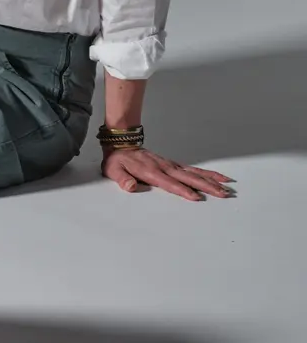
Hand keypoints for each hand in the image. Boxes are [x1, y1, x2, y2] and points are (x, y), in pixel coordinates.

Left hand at [101, 147, 235, 200]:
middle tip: (223, 194)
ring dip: (212, 181)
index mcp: (151, 172)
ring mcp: (172, 166)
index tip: (196, 197)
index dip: (183, 190)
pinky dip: (208, 174)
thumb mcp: (114, 171)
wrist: (122, 145)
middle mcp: (165, 168)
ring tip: (228, 187)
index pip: (170, 183)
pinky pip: (194, 169)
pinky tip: (220, 178)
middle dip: (207, 187)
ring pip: (195, 173)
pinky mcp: (175, 165)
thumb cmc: (118, 161)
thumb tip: (130, 186)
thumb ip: (123, 179)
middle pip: (189, 178)